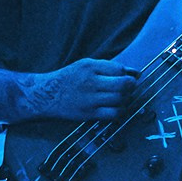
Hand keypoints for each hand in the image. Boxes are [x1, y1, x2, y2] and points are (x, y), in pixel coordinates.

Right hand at [18, 58, 138, 121]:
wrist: (46, 95)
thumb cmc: (68, 80)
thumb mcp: (85, 66)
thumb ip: (108, 67)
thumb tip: (135, 72)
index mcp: (89, 67)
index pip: (119, 69)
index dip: (128, 74)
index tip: (130, 78)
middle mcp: (90, 82)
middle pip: (123, 85)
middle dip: (131, 87)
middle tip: (129, 88)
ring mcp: (89, 99)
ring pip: (120, 100)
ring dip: (126, 99)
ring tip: (122, 98)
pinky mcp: (88, 113)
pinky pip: (113, 114)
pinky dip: (120, 111)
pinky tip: (116, 108)